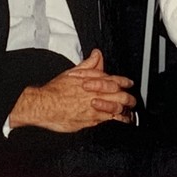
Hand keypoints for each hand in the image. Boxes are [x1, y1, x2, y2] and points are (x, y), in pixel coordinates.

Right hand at [8, 49, 135, 132]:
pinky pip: (108, 120)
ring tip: (130, 113)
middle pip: (121, 96)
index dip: (125, 82)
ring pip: (117, 109)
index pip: (115, 80)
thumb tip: (97, 54)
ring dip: (125, 111)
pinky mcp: (90, 121)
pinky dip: (116, 120)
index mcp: (94, 82)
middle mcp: (96, 95)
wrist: (43, 105)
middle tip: (133, 100)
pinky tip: (119, 121)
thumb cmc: (55, 90)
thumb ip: (88, 64)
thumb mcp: (72, 73)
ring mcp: (95, 109)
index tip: (129, 83)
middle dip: (129, 98)